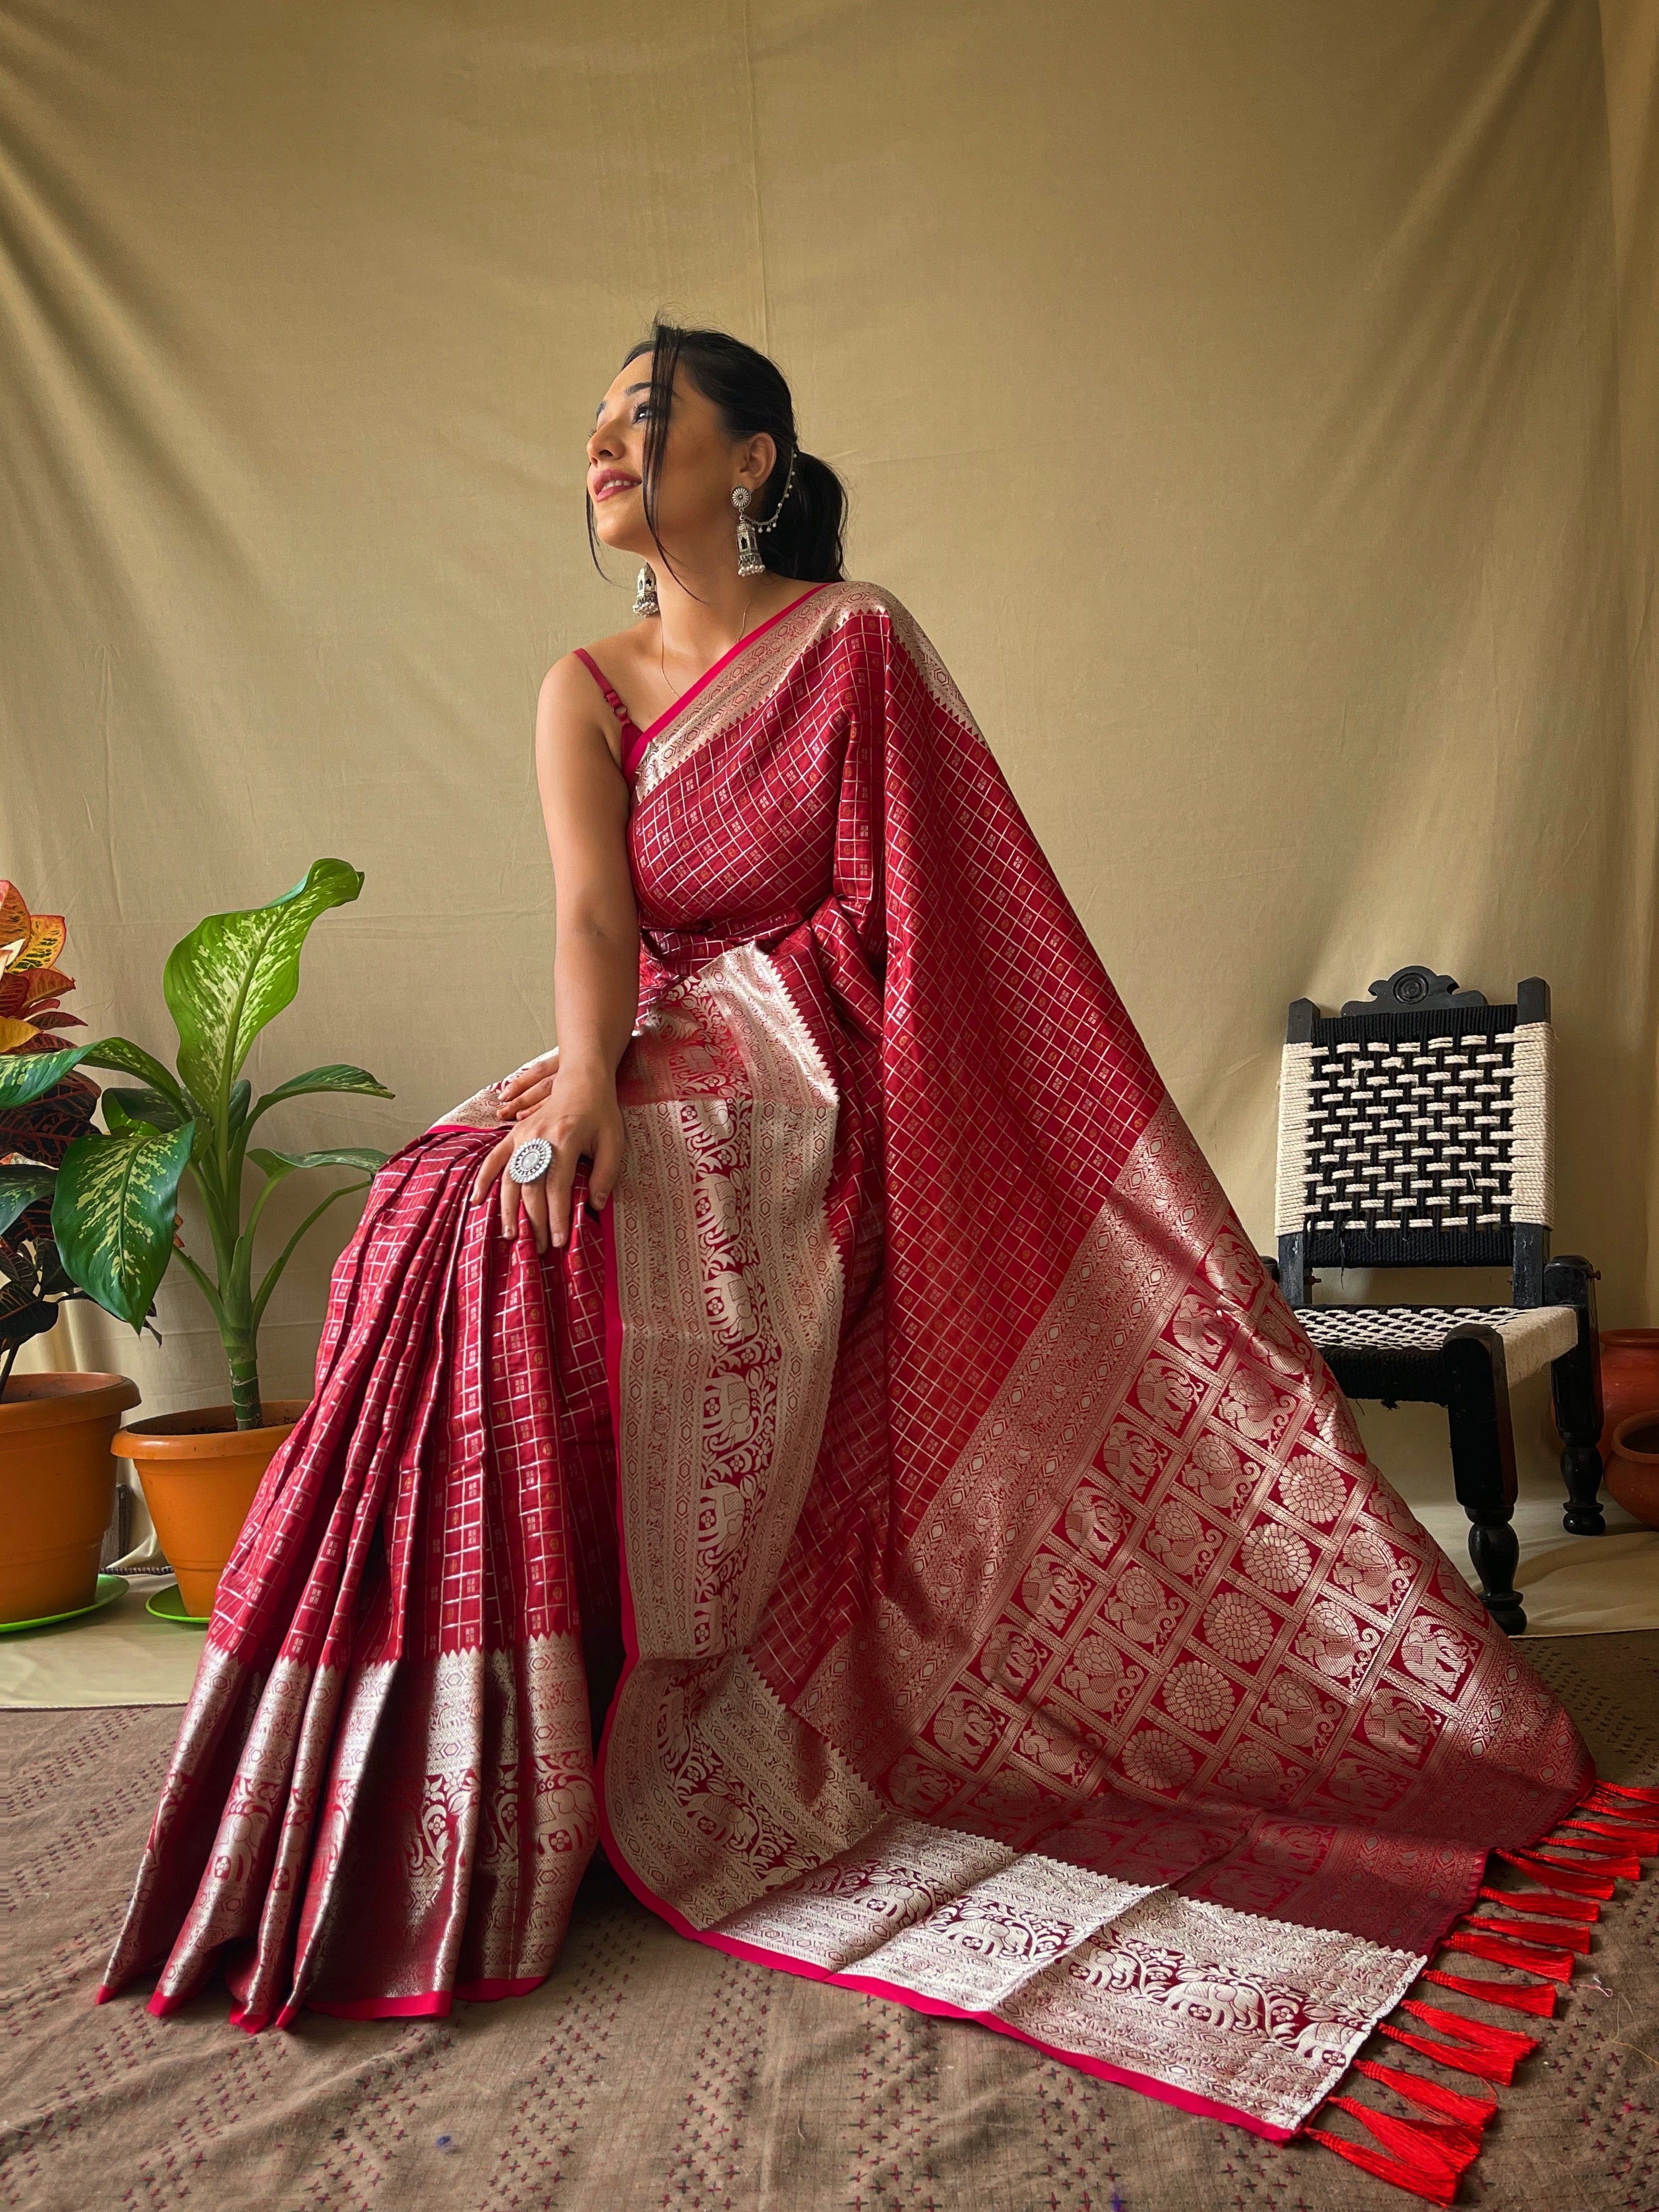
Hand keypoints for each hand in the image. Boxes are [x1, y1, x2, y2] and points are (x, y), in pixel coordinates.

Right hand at [471, 1062, 623, 1252]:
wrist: (582, 1079)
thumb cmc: (601, 1112)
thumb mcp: (614, 1141)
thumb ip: (605, 1174)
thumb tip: (593, 1206)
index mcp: (565, 1140)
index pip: (558, 1187)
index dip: (557, 1217)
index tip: (559, 1242)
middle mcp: (539, 1138)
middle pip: (532, 1188)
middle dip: (535, 1221)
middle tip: (540, 1248)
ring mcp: (522, 1135)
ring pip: (510, 1178)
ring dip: (508, 1209)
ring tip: (512, 1235)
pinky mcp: (514, 1133)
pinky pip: (494, 1159)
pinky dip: (483, 1180)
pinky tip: (476, 1201)